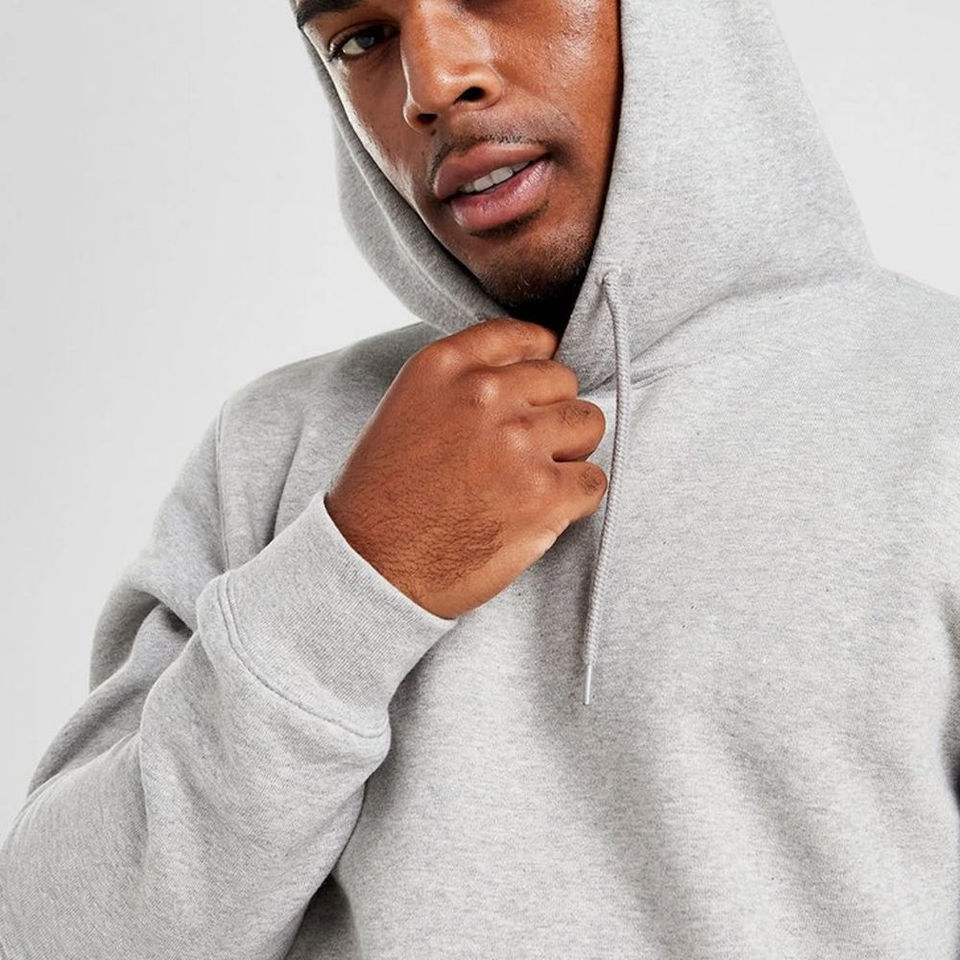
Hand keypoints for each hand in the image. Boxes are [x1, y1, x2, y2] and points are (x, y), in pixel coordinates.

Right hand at [324, 316, 607, 618]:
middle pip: (564, 381)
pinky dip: (577, 498)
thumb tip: (521, 380)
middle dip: (552, 414)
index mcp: (444, 366)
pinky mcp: (544, 494)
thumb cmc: (381, 497)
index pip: (525, 337)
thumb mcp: (405, 409)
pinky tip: (544, 511)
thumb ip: (459, 384)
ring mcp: (518, 442)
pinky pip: (594, 480)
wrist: (371, 567)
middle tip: (525, 452)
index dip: (538, 366)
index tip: (534, 393)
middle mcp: (484, 394)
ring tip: (536, 480)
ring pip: (588, 424)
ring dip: (571, 452)